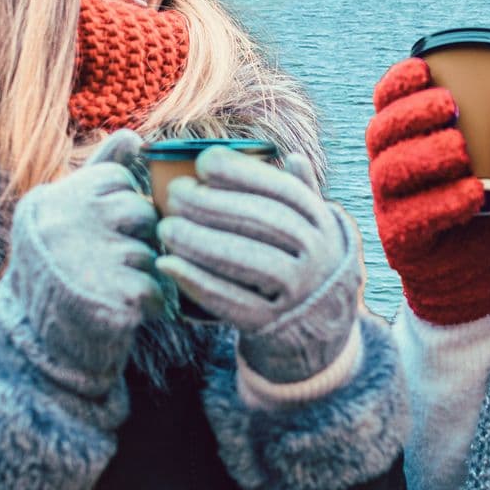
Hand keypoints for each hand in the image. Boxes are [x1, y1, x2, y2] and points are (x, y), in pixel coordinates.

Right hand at [0, 130, 165, 393]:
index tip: (103, 229)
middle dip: (136, 237)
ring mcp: (86, 260)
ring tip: (111, 289)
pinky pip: (156, 286)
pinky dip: (150, 303)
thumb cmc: (57, 273)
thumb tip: (132, 134)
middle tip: (110, 263)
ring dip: (141, 273)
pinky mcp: (112, 296)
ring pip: (149, 250)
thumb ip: (98, 173)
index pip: (116, 177)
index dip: (120, 204)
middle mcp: (64, 224)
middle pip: (139, 209)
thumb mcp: (65, 216)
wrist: (36, 349)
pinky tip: (123, 310)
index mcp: (51, 200)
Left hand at [155, 149, 361, 385]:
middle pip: (262, 222)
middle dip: (212, 203)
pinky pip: (231, 301)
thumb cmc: (305, 266)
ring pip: (246, 260)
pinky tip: (168, 265)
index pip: (283, 191)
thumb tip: (294, 157)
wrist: (321, 332)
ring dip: (200, 241)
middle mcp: (318, 256)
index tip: (203, 162)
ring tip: (165, 227)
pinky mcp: (271, 324)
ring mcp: (298, 293)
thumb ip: (303, 196)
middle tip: (175, 193)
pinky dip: (196, 282)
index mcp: (323, 224)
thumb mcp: (315, 232)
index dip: (242, 173)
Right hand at [365, 57, 489, 324]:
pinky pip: (412, 218)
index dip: (398, 82)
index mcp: (406, 139)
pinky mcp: (402, 241)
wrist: (489, 270)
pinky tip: (472, 193)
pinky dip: (443, 203)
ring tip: (461, 150)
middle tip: (449, 106)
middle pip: (382, 133)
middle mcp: (390, 168)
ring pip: (390, 172)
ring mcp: (391, 205)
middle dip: (411, 114)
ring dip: (425, 155)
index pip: (386, 103)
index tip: (425, 68)